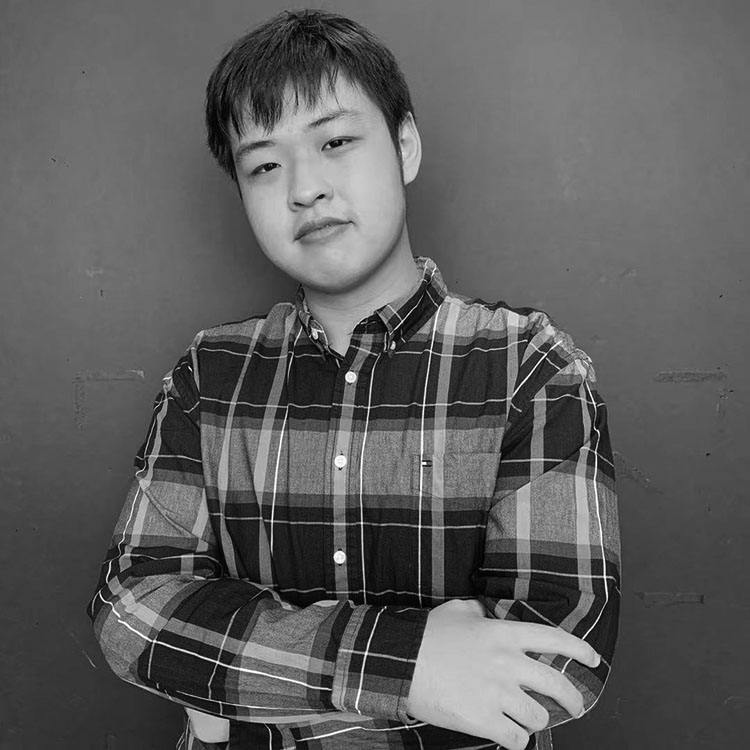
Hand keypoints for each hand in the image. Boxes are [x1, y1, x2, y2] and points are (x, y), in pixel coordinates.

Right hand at [406, 599, 599, 749]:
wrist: (401, 661)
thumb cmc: (427, 635)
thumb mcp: (456, 611)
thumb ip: (477, 610)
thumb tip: (482, 610)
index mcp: (503, 634)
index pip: (553, 640)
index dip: (579, 650)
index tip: (593, 659)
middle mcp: (507, 662)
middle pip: (558, 685)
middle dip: (573, 700)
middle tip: (574, 707)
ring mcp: (497, 693)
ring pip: (538, 717)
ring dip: (533, 720)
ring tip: (522, 719)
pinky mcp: (484, 719)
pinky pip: (517, 740)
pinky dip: (514, 739)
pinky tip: (505, 733)